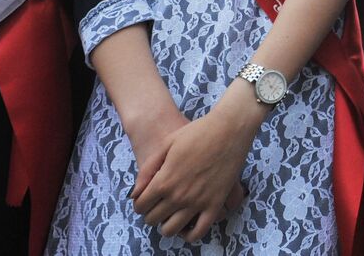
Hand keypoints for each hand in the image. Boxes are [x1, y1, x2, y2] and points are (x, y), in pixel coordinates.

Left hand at [132, 93, 256, 241]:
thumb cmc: (197, 132)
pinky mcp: (215, 205)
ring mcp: (197, 203)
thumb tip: (134, 194)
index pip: (140, 206)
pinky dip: (189, 235)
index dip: (140, 203)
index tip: (146, 199)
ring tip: (172, 214)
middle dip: (151, 213)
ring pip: (171, 230)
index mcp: (164, 181)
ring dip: (166, 225)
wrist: (229, 128)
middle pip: (153, 219)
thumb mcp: (166, 145)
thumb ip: (147, 170)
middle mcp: (178, 196)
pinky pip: (199, 232)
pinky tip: (187, 226)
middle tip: (159, 205)